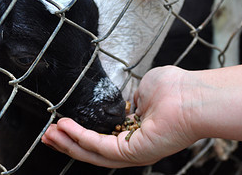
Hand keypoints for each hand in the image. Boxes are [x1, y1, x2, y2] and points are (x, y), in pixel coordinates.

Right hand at [41, 66, 201, 167]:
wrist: (193, 96)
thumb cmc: (175, 88)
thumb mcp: (145, 88)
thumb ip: (132, 97)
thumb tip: (127, 101)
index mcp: (137, 130)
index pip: (104, 136)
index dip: (82, 132)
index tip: (63, 123)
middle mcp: (134, 144)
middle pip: (94, 150)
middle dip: (69, 142)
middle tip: (48, 135)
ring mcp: (133, 151)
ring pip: (93, 153)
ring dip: (69, 143)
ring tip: (49, 134)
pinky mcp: (132, 151)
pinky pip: (99, 147)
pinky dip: (79, 137)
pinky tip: (65, 127)